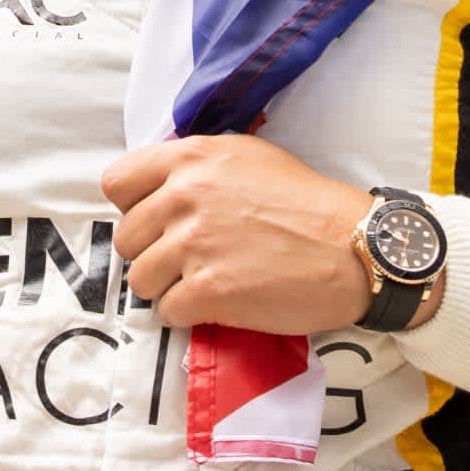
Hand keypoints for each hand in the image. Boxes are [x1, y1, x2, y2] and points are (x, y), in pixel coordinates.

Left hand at [104, 134, 376, 333]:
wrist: (353, 248)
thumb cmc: (306, 202)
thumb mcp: (248, 157)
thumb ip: (197, 166)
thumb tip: (159, 187)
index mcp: (191, 159)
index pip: (116, 183)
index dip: (134, 206)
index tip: (157, 220)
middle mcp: (184, 196)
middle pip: (126, 237)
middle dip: (153, 251)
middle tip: (190, 258)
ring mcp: (193, 244)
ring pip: (141, 279)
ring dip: (168, 286)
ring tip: (206, 281)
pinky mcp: (207, 290)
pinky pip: (167, 311)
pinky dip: (189, 313)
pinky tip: (220, 302)